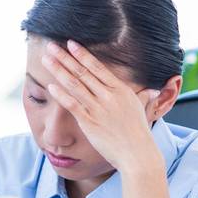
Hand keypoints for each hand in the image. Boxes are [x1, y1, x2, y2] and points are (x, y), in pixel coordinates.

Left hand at [40, 40, 163, 174]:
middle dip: (64, 57)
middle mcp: (109, 96)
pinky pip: (72, 105)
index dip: (82, 54)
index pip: (98, 67)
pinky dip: (61, 94)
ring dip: (58, 70)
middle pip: (82, 72)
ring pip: (74, 85)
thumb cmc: (138, 132)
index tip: (70, 43)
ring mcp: (98, 108)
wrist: (138, 153)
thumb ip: (142, 97)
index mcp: (121, 90)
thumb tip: (152, 91)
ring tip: (45, 60)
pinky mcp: (89, 122)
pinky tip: (50, 86)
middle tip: (51, 46)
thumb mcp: (141, 108)